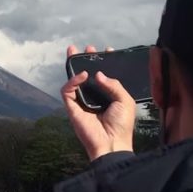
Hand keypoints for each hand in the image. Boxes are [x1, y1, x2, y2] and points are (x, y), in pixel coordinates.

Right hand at [62, 45, 135, 160]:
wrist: (111, 143)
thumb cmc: (122, 125)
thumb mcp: (125, 101)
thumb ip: (114, 84)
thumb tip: (99, 74)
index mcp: (107, 96)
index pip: (103, 77)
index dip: (104, 63)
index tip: (108, 51)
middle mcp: (94, 98)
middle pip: (85, 75)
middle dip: (85, 60)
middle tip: (87, 48)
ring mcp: (82, 102)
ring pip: (73, 80)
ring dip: (74, 65)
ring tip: (76, 52)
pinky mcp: (72, 108)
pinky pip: (67, 91)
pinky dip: (73, 81)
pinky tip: (82, 75)